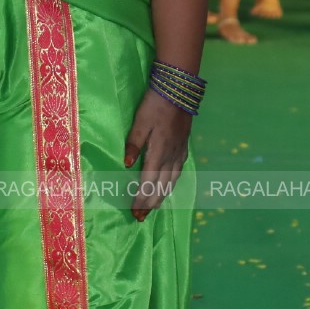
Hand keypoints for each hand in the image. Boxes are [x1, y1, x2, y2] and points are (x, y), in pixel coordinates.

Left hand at [124, 90, 191, 220]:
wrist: (179, 90)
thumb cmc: (155, 105)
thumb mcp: (140, 122)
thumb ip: (133, 144)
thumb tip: (125, 165)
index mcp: (158, 152)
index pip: (148, 182)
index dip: (140, 198)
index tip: (133, 211)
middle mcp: (171, 157)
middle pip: (161, 187)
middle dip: (150, 203)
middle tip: (140, 217)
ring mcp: (179, 152)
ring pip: (171, 182)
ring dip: (161, 196)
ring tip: (153, 208)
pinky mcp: (184, 147)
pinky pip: (178, 172)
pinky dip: (171, 184)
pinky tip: (168, 186)